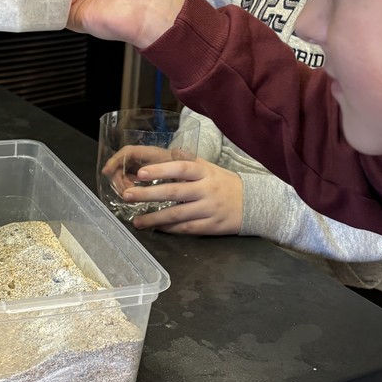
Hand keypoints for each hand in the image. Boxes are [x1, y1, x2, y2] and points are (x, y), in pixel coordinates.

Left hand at [121, 157, 243, 235]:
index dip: (160, 170)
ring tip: (136, 221)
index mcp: (205, 172)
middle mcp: (206, 189)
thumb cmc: (225, 183)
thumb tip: (167, 152)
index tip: (140, 174)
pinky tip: (157, 228)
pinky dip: (170, 229)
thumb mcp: (209, 168)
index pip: (180, 168)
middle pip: (174, 192)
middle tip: (127, 196)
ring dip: (154, 218)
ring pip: (177, 215)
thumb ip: (188, 162)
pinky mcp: (212, 226)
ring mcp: (209, 209)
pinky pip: (187, 229)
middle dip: (148, 194)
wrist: (254, 204)